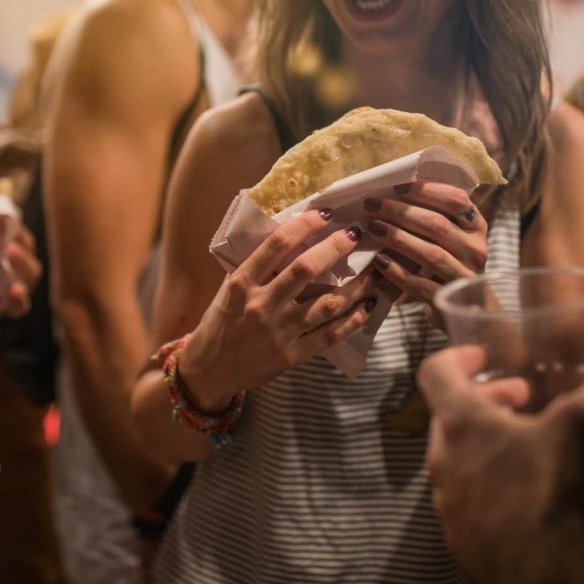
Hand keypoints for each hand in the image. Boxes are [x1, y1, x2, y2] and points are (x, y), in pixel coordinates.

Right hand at [178, 209, 376, 411]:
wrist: (209, 370)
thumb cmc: (220, 322)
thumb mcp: (229, 288)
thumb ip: (255, 266)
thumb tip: (289, 236)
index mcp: (242, 283)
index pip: (277, 244)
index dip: (305, 224)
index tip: (324, 213)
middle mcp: (261, 305)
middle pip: (306, 269)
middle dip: (335, 247)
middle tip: (355, 234)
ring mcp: (279, 332)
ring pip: (328, 303)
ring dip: (356, 285)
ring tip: (374, 270)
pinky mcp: (292, 355)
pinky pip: (330, 334)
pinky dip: (353, 320)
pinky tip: (367, 306)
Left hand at [362, 182, 487, 314]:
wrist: (464, 308)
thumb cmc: (447, 262)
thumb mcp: (448, 237)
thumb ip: (431, 215)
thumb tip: (393, 191)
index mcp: (476, 227)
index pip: (457, 200)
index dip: (427, 190)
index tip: (397, 187)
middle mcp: (476, 250)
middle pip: (437, 225)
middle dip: (401, 212)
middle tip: (372, 205)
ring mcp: (465, 276)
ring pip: (431, 254)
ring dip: (398, 238)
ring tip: (373, 228)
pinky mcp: (449, 299)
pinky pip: (421, 284)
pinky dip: (398, 271)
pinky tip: (379, 261)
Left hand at [418, 346, 583, 583]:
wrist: (544, 579)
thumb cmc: (552, 492)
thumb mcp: (580, 431)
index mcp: (460, 424)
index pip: (435, 372)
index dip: (455, 357)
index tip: (481, 357)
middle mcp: (442, 459)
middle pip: (451, 414)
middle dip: (487, 400)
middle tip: (522, 400)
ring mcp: (447, 500)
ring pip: (460, 456)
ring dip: (489, 441)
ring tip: (529, 444)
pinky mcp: (460, 534)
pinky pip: (469, 494)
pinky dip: (490, 479)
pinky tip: (526, 491)